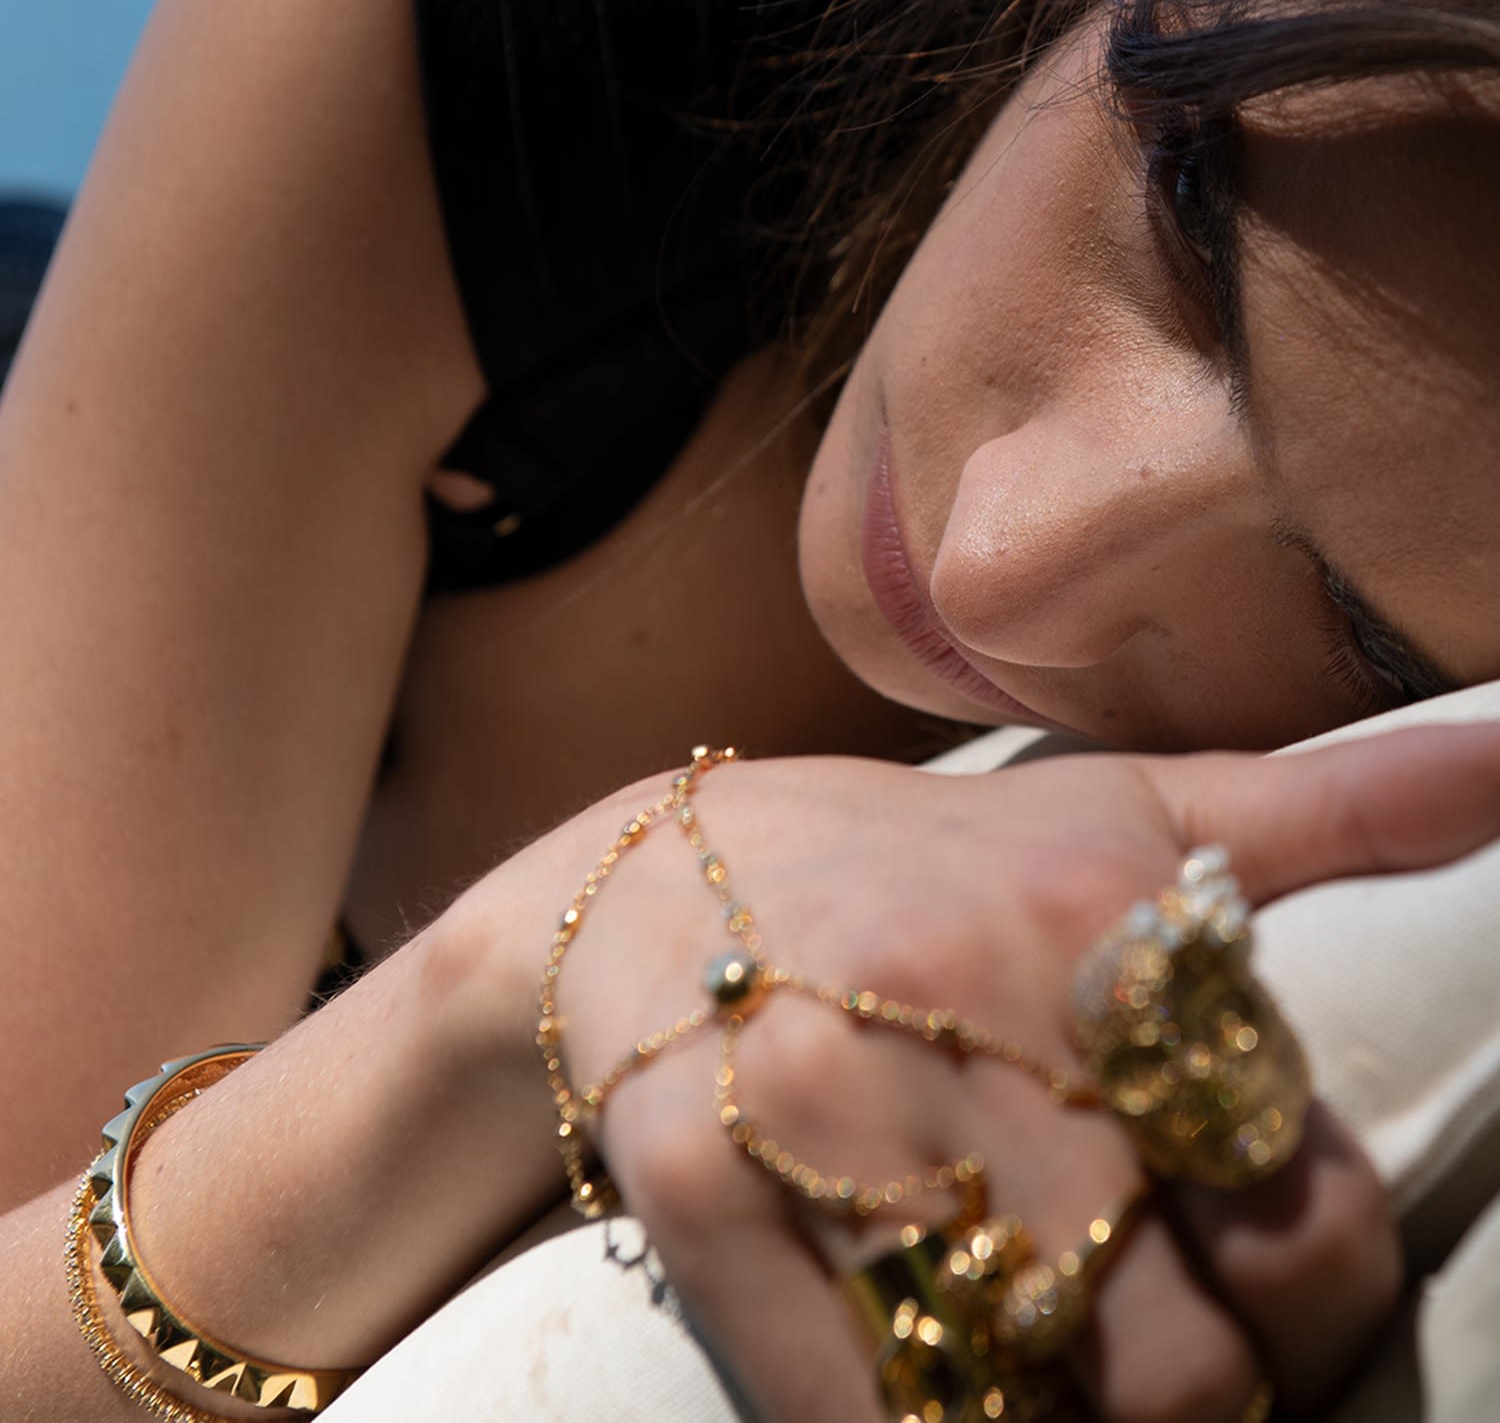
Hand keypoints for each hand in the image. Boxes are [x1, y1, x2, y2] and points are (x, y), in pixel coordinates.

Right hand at [549, 725, 1499, 1420]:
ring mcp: (823, 1111)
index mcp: (1098, 916)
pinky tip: (932, 1366)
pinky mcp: (702, 1192)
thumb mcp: (1114, 809)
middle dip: (1196, 1388)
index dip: (1312, 1291)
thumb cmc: (915, 859)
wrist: (655, 881)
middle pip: (1184, 1360)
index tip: (1245, 1264)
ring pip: (1031, 1411)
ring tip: (1034, 1344)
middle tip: (1142, 1334)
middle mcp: (967, 1011)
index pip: (1311, 1215)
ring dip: (1056, 1418)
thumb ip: (1325, 811)